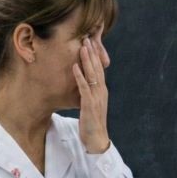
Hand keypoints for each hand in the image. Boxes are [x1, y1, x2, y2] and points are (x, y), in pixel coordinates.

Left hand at [72, 28, 111, 152]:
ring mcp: (96, 97)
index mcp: (102, 90)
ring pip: (92, 74)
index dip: (96, 55)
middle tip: (87, 37)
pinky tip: (75, 66)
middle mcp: (101, 91)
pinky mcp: (89, 104)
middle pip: (97, 68)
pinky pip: (84, 87)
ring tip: (83, 46)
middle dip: (92, 52)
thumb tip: (84, 83)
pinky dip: (79, 76)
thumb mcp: (91, 104)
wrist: (97, 140)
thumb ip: (89, 93)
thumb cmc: (92, 123)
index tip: (92, 42)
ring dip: (87, 60)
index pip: (100, 69)